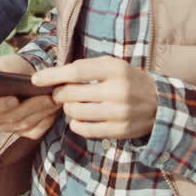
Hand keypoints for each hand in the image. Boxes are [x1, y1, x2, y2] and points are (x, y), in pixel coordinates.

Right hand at [0, 54, 59, 139]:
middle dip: (29, 107)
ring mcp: (9, 127)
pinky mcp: (24, 132)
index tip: (14, 99)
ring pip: (24, 124)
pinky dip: (45, 120)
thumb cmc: (11, 68)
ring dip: (41, 111)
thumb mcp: (0, 64)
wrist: (26, 74)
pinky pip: (35, 131)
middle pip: (9, 118)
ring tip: (53, 99)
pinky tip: (53, 109)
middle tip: (45, 97)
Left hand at [32, 56, 158, 139]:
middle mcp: (118, 91)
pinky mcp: (119, 131)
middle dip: (59, 94)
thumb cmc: (128, 80)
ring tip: (73, 105)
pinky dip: (76, 124)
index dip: (53, 75)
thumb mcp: (112, 65)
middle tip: (60, 94)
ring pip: (75, 113)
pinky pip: (84, 129)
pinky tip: (80, 118)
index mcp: (115, 69)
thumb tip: (53, 76)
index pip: (76, 71)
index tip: (36, 79)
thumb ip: (86, 68)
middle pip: (72, 94)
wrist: (159, 104)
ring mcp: (119, 113)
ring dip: (68, 109)